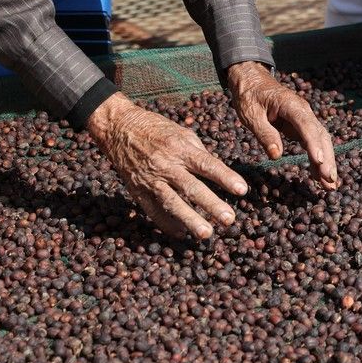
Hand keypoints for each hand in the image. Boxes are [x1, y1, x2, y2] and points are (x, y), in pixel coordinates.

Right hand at [86, 92, 248, 240]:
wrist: (119, 128)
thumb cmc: (156, 128)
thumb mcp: (181, 133)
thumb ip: (199, 153)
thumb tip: (216, 172)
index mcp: (180, 148)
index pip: (207, 165)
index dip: (225, 178)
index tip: (242, 190)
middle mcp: (166, 165)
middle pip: (191, 188)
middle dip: (211, 204)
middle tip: (229, 219)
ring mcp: (151, 180)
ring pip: (172, 203)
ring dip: (190, 220)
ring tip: (206, 234)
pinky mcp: (137, 191)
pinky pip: (153, 211)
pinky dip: (167, 224)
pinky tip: (181, 234)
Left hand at [226, 62, 338, 189]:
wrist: (252, 81)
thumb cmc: (250, 96)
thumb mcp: (251, 114)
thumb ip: (265, 133)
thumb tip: (277, 155)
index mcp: (291, 105)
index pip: (306, 126)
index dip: (314, 145)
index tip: (320, 162)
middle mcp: (303, 111)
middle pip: (320, 135)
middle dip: (327, 159)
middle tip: (330, 181)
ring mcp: (304, 119)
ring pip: (321, 141)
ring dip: (327, 162)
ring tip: (330, 186)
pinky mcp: (301, 127)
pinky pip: (313, 143)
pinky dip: (318, 159)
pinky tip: (320, 176)